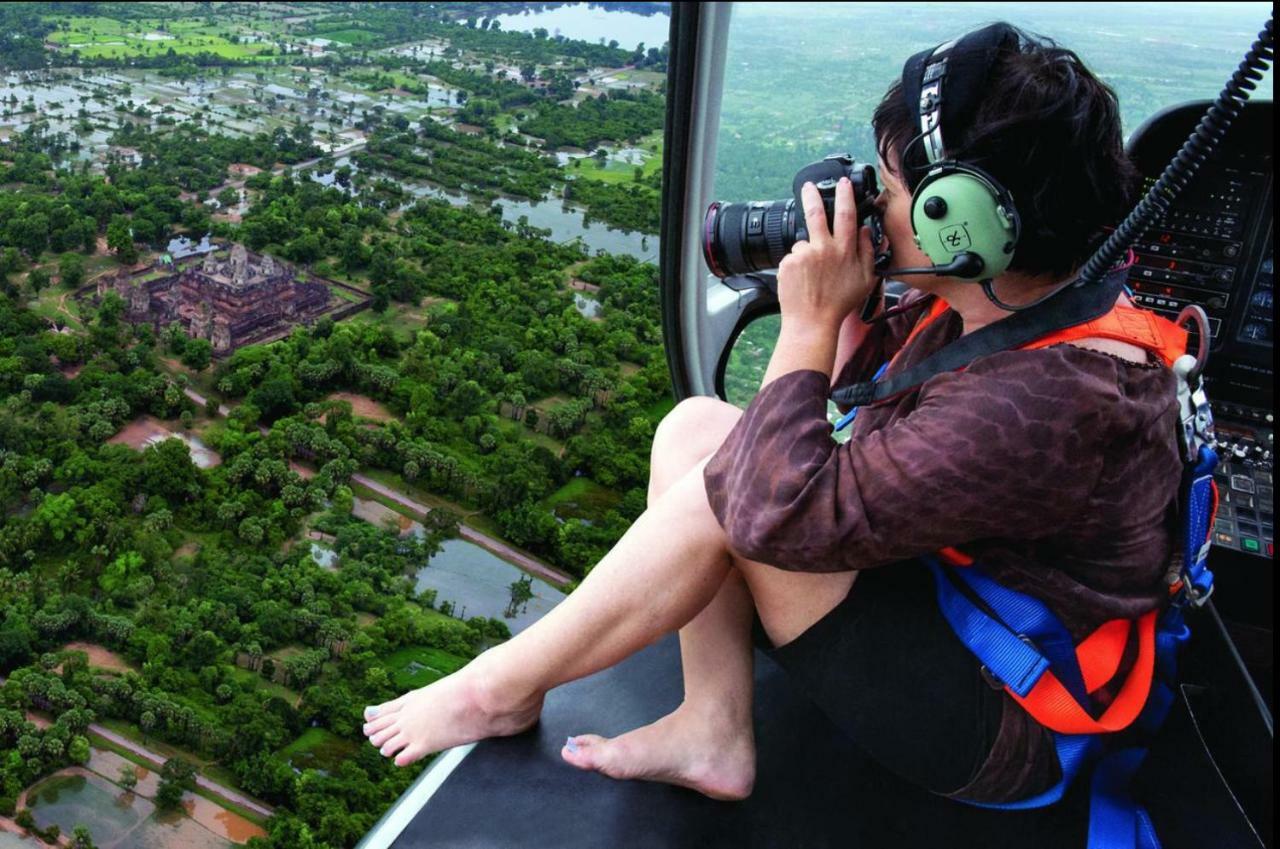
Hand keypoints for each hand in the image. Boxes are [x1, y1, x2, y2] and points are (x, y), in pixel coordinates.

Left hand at [777, 178, 877, 331]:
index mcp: (844, 250)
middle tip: (808, 186)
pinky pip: (792, 258)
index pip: (846, 214)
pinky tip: (802, 281)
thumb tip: (865, 231)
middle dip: (812, 195)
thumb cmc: (839, 304)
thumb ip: (867, 251)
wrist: (812, 322)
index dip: (845, 195)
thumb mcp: (865, 279)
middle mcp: (823, 248)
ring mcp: (804, 254)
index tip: (843, 183)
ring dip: (807, 253)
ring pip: (804, 243)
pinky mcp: (788, 263)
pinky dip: (797, 266)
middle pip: (816, 212)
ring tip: (811, 275)